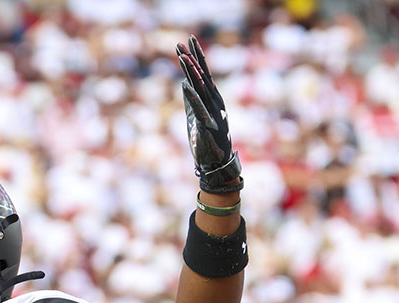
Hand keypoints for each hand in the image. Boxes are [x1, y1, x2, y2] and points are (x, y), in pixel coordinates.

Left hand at [177, 36, 241, 192]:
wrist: (216, 164)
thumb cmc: (205, 140)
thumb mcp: (194, 116)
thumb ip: (190, 100)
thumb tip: (184, 83)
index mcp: (211, 99)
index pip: (202, 73)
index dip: (194, 57)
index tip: (185, 41)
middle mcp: (214, 102)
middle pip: (202, 76)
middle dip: (192, 59)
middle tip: (182, 42)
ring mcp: (213, 113)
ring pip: (201, 89)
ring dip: (191, 73)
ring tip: (182, 58)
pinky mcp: (209, 126)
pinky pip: (199, 109)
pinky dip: (193, 97)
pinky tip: (186, 86)